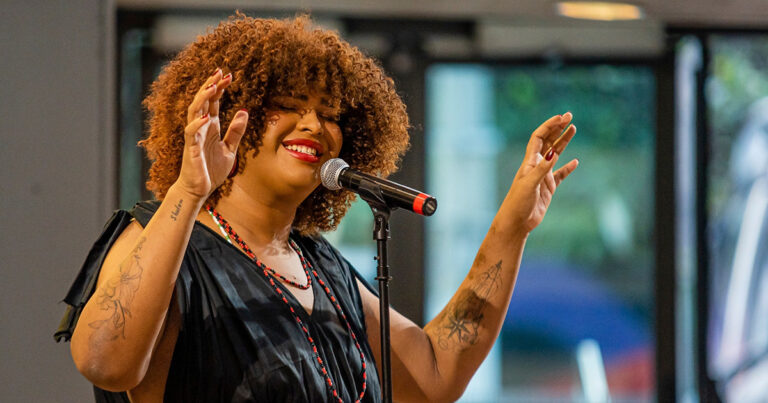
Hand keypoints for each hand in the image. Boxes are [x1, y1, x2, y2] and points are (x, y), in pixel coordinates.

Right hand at [175, 69, 247, 199]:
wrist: (198, 190)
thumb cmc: (211, 170)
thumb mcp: (230, 149)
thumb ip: (236, 131)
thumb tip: (244, 111)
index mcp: (211, 127)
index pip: (213, 102)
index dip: (219, 88)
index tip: (228, 75)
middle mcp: (201, 128)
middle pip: (203, 101)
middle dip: (211, 86)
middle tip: (221, 72)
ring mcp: (194, 137)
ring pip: (194, 112)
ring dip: (202, 99)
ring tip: (213, 87)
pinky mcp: (191, 149)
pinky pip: (192, 133)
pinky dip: (198, 124)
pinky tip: (207, 116)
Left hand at [501, 112, 578, 233]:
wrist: (517, 222)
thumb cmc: (518, 203)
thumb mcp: (530, 184)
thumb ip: (542, 169)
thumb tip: (553, 154)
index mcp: (529, 162)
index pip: (539, 137)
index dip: (549, 126)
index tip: (561, 118)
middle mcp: (536, 166)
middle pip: (548, 141)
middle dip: (557, 128)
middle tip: (570, 117)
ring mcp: (543, 176)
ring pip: (555, 154)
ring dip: (563, 142)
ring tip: (574, 129)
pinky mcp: (548, 188)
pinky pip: (560, 174)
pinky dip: (568, 168)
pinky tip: (575, 162)